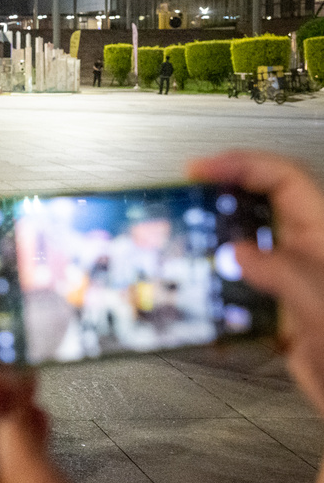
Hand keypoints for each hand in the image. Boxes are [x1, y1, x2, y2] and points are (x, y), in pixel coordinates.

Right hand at [187, 151, 323, 414]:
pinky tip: (195, 303)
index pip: (283, 180)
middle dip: (216, 204)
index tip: (196, 172)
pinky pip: (243, 293)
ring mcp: (298, 284)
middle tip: (176, 210)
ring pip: (247, 251)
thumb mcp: (322, 303)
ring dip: (210, 251)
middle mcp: (311, 253)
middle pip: (260, 209)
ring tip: (174, 253)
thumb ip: (283, 272)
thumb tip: (237, 251)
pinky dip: (216, 296)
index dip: (240, 166)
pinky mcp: (284, 315)